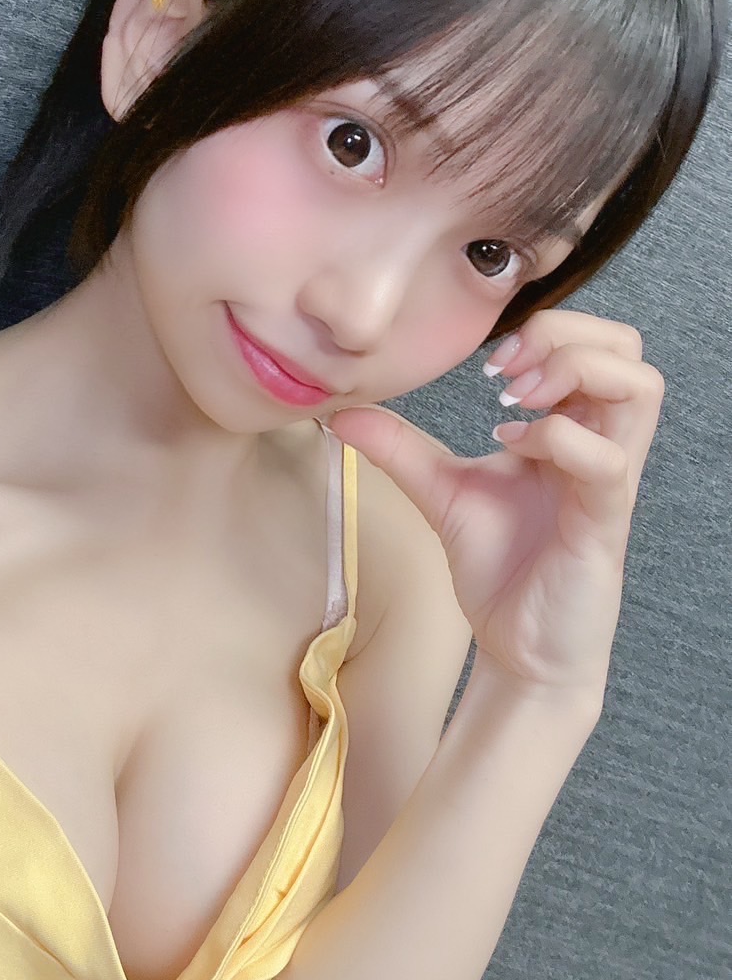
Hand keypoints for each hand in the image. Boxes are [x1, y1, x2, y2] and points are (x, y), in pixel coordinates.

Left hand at [328, 309, 664, 702]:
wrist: (518, 648)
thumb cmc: (501, 568)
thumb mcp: (440, 492)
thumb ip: (399, 449)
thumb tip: (339, 412)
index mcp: (573, 430)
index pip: (599, 344)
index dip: (547, 331)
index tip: (488, 365)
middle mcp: (601, 447)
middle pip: (629, 351)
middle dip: (565, 338)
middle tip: (506, 375)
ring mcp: (609, 483)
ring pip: (640, 390)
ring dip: (574, 375)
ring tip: (517, 402)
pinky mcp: (603, 524)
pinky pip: (605, 461)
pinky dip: (555, 439)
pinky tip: (512, 449)